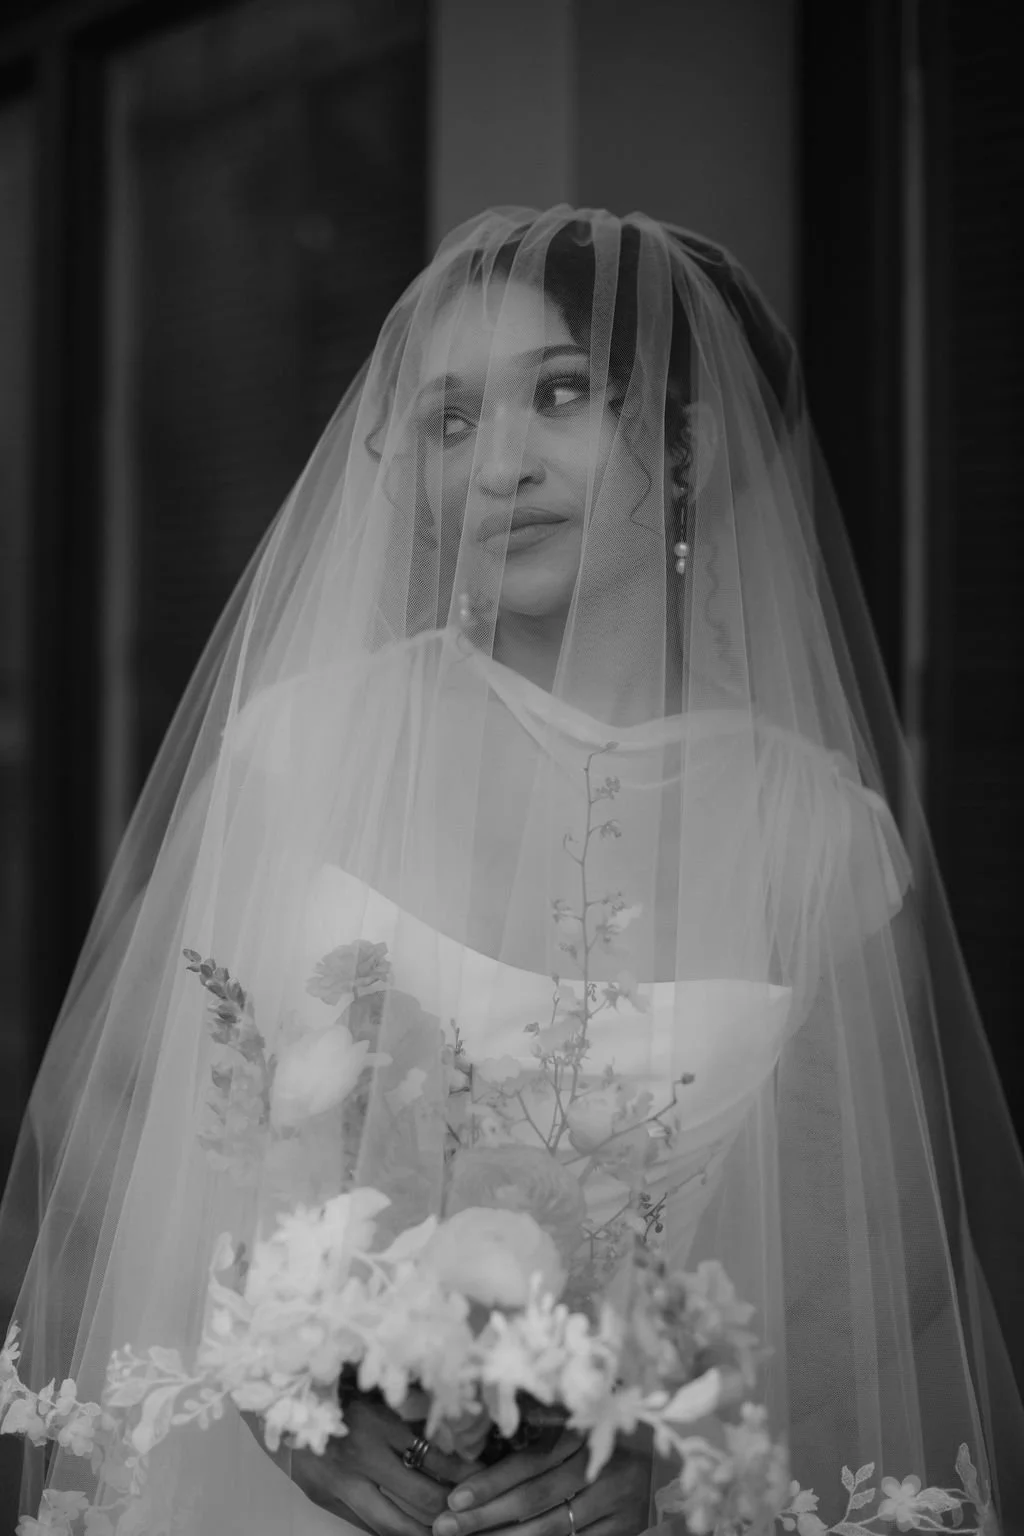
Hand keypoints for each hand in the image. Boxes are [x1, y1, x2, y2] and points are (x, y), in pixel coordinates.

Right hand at [241, 1398, 484, 1534]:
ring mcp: (342, 1484)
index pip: (434, 1459)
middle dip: (452, 1509)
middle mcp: (361, 1457)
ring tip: (448, 1530)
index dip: (463, 1473)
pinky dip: (392, 1531)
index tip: (483, 1476)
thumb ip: (410, 1407)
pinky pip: (367, 1525)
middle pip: (420, 1498)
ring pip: (393, 1524)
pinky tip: (412, 1531)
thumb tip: (453, 1425)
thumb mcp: (377, 1389)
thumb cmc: (333, 1389)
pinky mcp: (327, 1500)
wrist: (277, 1404)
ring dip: (424, 1531)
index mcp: (378, 1423)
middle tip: (474, 1512)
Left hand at [430, 1431, 650, 1535]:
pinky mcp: (627, 1530)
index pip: (528, 1464)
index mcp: (585, 1431)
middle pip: (533, 1500)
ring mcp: (617, 1502)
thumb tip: (489, 1424)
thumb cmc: (613, 1424)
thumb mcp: (583, 1413)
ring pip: (550, 1530)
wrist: (674, 1451)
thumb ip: (544, 1423)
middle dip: (484, 1517)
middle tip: (444, 1528)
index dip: (488, 1483)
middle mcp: (601, 1466)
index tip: (453, 1499)